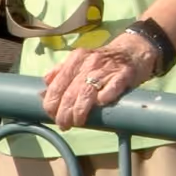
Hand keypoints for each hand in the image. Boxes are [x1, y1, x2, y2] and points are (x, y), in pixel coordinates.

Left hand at [37, 29, 160, 130]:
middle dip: (64, 112)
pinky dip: (105, 96)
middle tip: (64, 124)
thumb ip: (61, 74)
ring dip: (80, 110)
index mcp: (76, 59)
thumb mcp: (80, 62)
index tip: (51, 115)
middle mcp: (89, 62)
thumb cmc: (103, 62)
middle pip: (70, 91)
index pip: (57, 84)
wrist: (133, 50)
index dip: (51, 102)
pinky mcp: (124, 73)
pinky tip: (100, 106)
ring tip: (77, 122)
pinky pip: (112, 86)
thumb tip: (42, 91)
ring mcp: (107, 67)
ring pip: (87, 91)